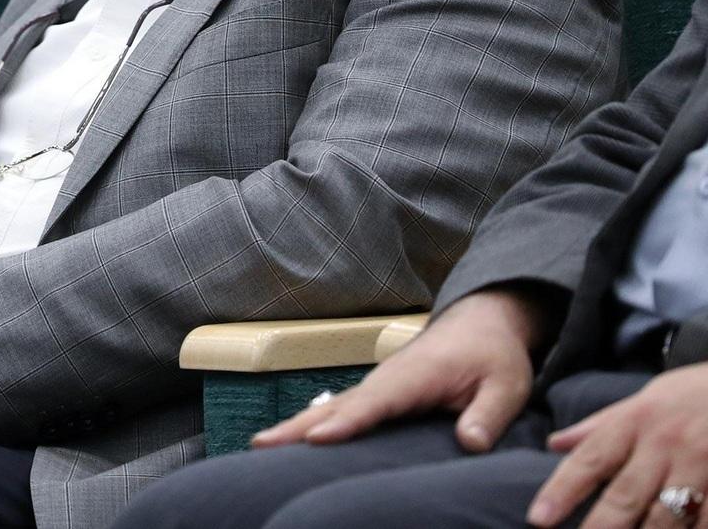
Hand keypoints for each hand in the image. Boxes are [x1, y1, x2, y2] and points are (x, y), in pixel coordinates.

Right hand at [252, 289, 548, 451]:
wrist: (481, 322)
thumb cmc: (493, 354)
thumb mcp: (506, 384)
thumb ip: (488, 413)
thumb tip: (469, 443)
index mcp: (414, 376)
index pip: (375, 403)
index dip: (346, 423)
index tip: (317, 438)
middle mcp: (386, 379)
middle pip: (335, 406)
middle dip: (298, 426)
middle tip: (261, 444)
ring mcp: (377, 386)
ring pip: (329, 408)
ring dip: (295, 426)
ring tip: (261, 445)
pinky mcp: (378, 394)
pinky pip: (338, 410)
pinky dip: (312, 424)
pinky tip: (292, 439)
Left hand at [527, 363, 707, 527]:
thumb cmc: (688, 396)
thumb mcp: (640, 400)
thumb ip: (599, 427)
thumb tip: (553, 444)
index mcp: (634, 422)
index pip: (589, 460)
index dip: (562, 491)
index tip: (539, 519)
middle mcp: (663, 445)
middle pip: (625, 494)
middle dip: (602, 526)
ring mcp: (700, 465)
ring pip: (667, 516)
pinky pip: (705, 519)